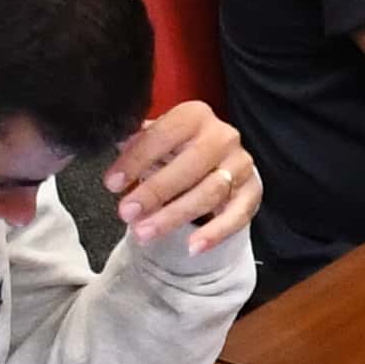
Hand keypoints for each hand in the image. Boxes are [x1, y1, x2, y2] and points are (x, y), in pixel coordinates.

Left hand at [102, 102, 259, 256]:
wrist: (216, 161)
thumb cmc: (176, 151)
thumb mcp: (155, 141)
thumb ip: (137, 144)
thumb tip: (114, 145)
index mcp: (195, 116)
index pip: (164, 135)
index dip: (136, 160)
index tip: (112, 184)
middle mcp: (223, 137)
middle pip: (191, 165)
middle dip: (156, 191)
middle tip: (126, 213)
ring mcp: (240, 165)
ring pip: (210, 192)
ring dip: (175, 216)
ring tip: (144, 233)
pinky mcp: (252, 192)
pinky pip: (237, 215)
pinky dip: (215, 233)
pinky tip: (192, 247)